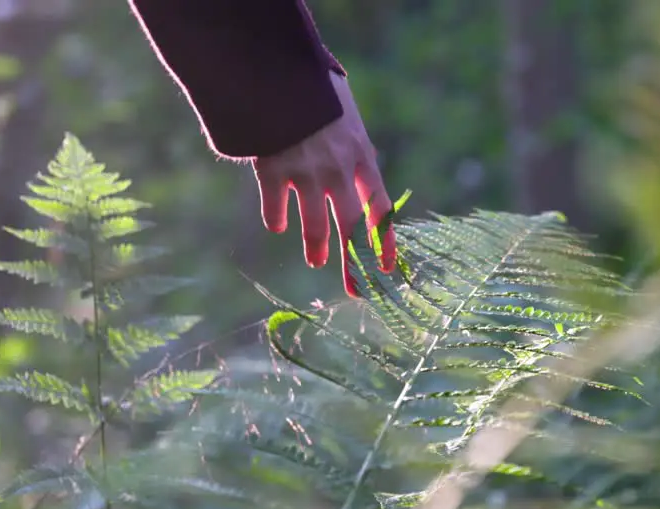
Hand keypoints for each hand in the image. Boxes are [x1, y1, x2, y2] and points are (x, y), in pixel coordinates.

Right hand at [251, 72, 394, 297]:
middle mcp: (338, 171)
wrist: (278, 71)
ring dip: (316, 248)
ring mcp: (305, 173)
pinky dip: (276, 219)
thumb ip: (354, 147)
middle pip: (349, 228)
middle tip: (354, 286)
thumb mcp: (347, 115)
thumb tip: (359, 174)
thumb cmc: (315, 89)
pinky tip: (278, 224)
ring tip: (316, 260)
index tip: (387, 269)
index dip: (384, 243)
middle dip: (352, 263)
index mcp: (362, 156)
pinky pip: (275, 209)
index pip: (380, 210)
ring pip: (315, 227)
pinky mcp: (273, 172)